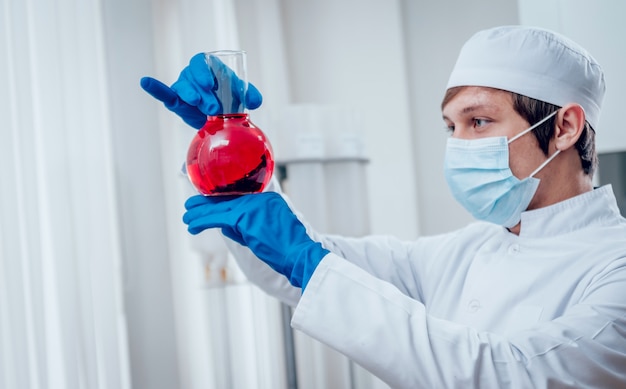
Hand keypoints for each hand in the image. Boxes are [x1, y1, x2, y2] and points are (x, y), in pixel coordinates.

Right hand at [140, 52, 262, 128]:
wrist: (220, 117)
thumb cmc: (230, 99)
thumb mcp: (242, 96)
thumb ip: (251, 95)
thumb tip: (253, 101)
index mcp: (208, 67)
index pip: (201, 62)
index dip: (203, 71)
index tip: (210, 84)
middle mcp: (193, 75)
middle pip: (192, 77)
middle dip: (203, 92)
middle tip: (214, 107)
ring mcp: (183, 87)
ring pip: (182, 89)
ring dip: (191, 97)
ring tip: (202, 108)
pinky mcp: (176, 102)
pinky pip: (164, 93)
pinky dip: (155, 88)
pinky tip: (145, 82)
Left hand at [183, 192, 328, 289]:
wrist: (300, 255)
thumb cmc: (290, 250)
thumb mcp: (273, 231)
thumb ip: (252, 225)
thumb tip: (228, 227)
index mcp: (269, 198)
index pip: (239, 196)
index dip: (220, 199)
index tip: (208, 202)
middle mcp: (261, 197)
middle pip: (227, 197)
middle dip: (206, 202)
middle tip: (190, 204)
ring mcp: (253, 205)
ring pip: (219, 206)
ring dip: (200, 213)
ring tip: (187, 217)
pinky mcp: (244, 216)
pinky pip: (217, 217)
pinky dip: (202, 221)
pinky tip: (192, 225)